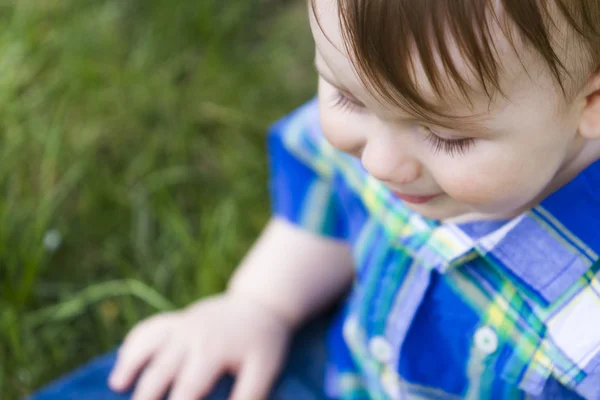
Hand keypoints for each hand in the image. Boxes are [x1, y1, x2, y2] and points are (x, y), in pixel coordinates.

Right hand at [108, 293, 292, 399]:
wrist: (261, 304)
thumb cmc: (263, 342)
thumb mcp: (263, 369)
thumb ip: (247, 396)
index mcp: (211, 351)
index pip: (186, 390)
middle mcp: (191, 335)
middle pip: (159, 371)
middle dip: (146, 396)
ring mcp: (181, 324)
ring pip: (147, 344)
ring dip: (130, 365)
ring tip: (117, 385)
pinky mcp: (176, 319)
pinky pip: (148, 328)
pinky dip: (133, 344)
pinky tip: (124, 362)